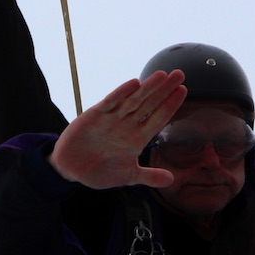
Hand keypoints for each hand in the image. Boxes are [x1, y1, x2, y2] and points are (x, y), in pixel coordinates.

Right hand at [49, 70, 187, 190]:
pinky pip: (110, 102)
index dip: (170, 105)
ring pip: (133, 100)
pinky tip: (134, 83)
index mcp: (137, 139)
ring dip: (148, 88)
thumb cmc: (100, 170)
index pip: (158, 118)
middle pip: (149, 104)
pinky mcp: (95, 116)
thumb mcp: (128, 177)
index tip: (183, 91)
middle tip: (180, 74)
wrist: (71, 169)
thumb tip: (171, 180)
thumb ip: (149, 176)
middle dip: (164, 90)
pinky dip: (121, 93)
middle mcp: (127, 125)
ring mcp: (112, 119)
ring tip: (162, 75)